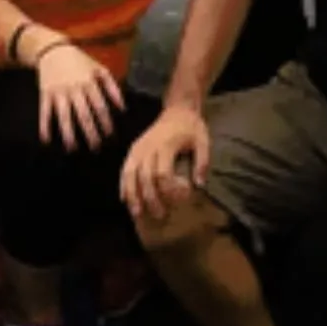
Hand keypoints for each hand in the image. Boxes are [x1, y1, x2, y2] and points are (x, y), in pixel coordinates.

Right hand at [35, 42, 124, 152]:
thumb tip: (123, 109)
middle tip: (96, 148)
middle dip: (90, 133)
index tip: (110, 136)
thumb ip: (113, 87)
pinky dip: (44, 127)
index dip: (106, 122)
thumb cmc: (80, 61)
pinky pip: (44, 113)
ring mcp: (59, 92)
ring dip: (68, 134)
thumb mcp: (99, 68)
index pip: (100, 106)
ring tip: (72, 149)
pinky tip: (46, 141)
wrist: (53, 50)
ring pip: (64, 116)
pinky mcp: (45, 94)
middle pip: (84, 114)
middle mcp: (74, 88)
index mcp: (89, 82)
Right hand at [120, 105, 211, 221]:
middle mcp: (148, 147)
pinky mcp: (134, 149)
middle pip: (145, 177)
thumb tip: (199, 185)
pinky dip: (123, 185)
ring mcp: (138, 148)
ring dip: (132, 195)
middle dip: (151, 199)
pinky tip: (124, 199)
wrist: (178, 110)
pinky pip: (125, 168)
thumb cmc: (191, 127)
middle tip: (160, 215)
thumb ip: (202, 162)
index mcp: (166, 145)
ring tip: (137, 213)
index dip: (169, 190)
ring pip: (130, 174)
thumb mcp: (203, 141)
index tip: (180, 199)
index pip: (162, 174)